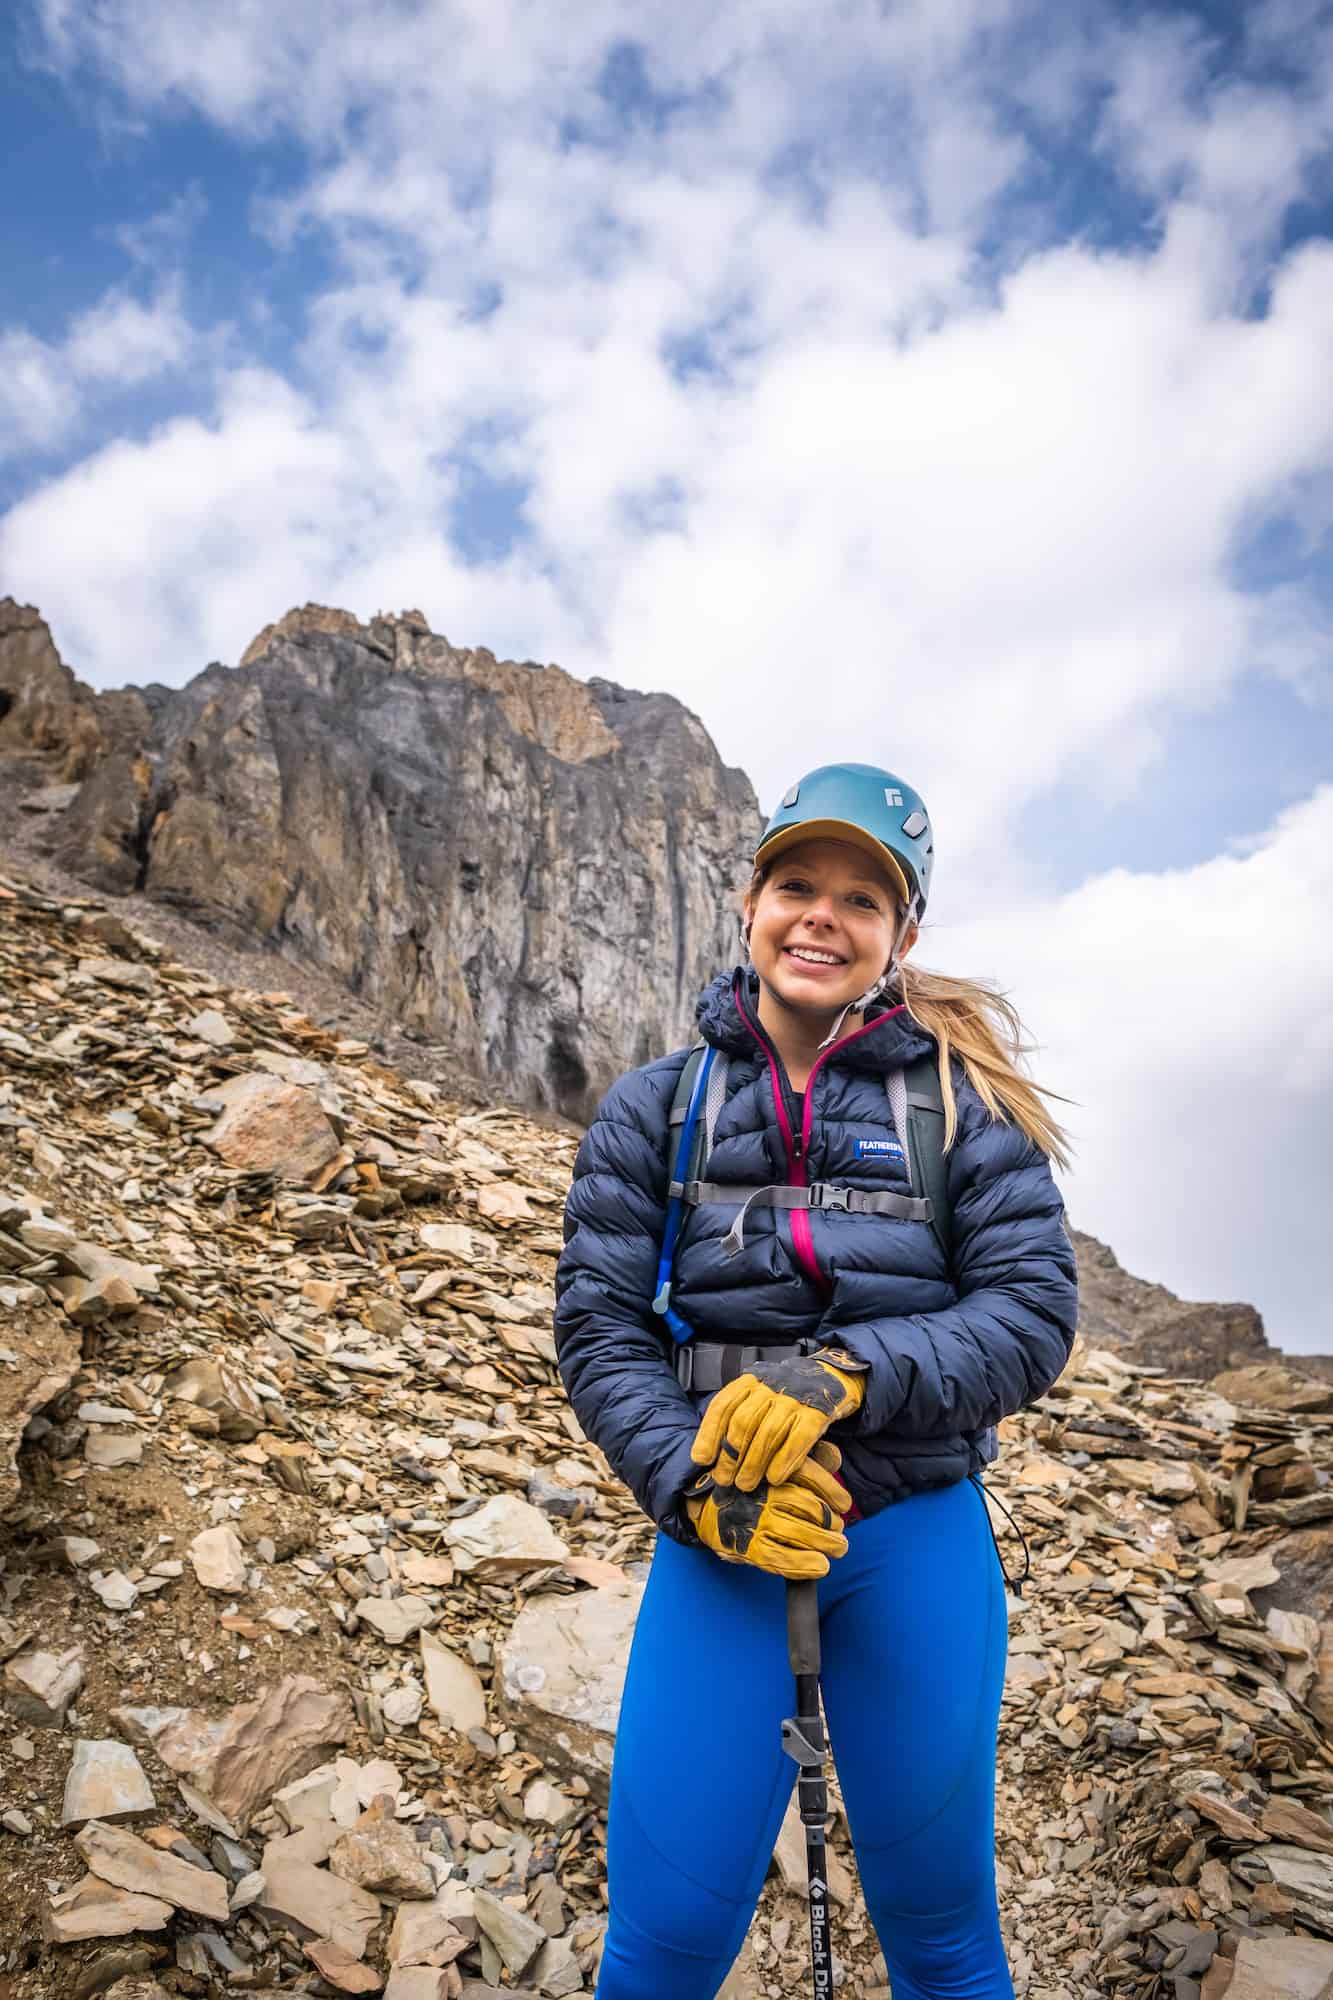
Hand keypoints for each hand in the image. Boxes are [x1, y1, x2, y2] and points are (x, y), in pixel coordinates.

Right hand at [685, 1442, 852, 1578]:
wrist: (706, 1504)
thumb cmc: (752, 1485)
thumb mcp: (775, 1462)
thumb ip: (808, 1458)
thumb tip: (835, 1458)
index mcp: (771, 1467)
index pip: (811, 1475)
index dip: (833, 1491)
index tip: (845, 1504)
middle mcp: (765, 1493)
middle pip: (811, 1508)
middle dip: (832, 1521)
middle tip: (839, 1528)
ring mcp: (757, 1521)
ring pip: (800, 1534)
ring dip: (826, 1543)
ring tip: (839, 1546)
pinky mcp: (749, 1547)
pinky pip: (782, 1559)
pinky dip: (805, 1565)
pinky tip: (821, 1566)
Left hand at [690, 1349, 866, 1490]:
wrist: (828, 1379)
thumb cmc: (783, 1399)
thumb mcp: (758, 1400)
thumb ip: (736, 1420)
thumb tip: (707, 1457)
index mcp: (750, 1382)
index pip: (723, 1405)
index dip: (709, 1433)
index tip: (701, 1459)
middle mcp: (770, 1387)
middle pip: (744, 1422)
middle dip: (730, 1455)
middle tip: (723, 1480)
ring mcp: (795, 1399)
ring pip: (769, 1432)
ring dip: (753, 1463)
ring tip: (744, 1485)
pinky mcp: (818, 1413)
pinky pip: (799, 1438)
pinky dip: (784, 1460)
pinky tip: (774, 1478)